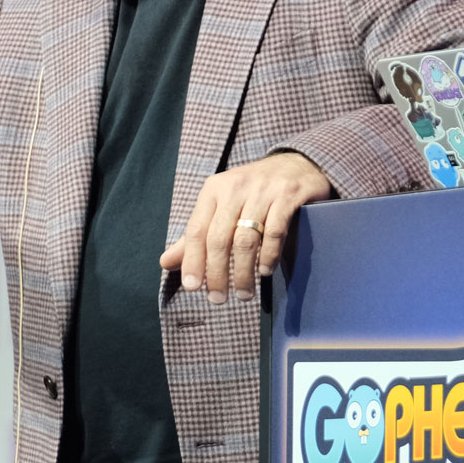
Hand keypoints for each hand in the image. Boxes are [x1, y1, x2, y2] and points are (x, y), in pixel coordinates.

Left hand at [157, 152, 331, 304]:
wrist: (297, 163)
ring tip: (245, 293)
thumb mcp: (221, 205)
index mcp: (213, 189)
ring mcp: (262, 190)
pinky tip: (265, 271)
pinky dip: (268, 256)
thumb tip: (166, 262)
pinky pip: (274, 232)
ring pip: (246, 239)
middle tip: (218, 298)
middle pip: (219, 238)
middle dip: (217, 273)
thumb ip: (197, 235)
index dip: (192, 260)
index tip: (192, 287)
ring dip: (243, 272)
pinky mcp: (287, 195)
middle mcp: (235, 187)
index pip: (197, 230)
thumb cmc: (252, 191)